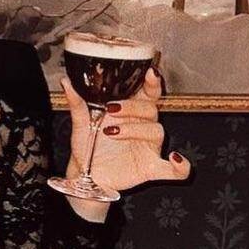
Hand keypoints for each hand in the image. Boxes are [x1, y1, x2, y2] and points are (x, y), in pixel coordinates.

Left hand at [60, 66, 191, 192]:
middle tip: (111, 109)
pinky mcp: (151, 168)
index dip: (152, 83)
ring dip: (135, 130)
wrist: (85, 175)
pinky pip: (175, 171)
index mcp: (130, 113)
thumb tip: (67, 82)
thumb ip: (77, 104)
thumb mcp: (80, 125)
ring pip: (156, 131)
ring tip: (111, 132)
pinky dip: (180, 167)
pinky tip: (175, 158)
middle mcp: (143, 127)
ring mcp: (149, 148)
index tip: (150, 72)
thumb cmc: (87, 147)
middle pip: (151, 110)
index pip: (147, 93)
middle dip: (133, 107)